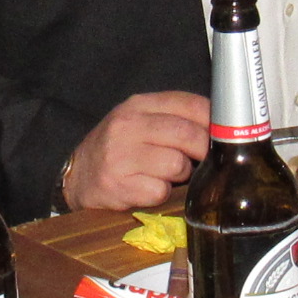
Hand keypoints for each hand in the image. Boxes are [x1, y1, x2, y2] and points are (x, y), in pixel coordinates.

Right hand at [63, 92, 211, 211]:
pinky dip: (160, 194)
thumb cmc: (117, 147)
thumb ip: (175, 117)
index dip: (212, 121)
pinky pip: (160, 191)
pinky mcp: (119, 186)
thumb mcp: (140, 120)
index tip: (219, 135)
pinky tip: (148, 187)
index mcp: (138, 105)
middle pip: (187, 134)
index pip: (190, 104)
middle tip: (200, 159)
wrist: (77, 174)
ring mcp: (121, 156)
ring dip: (180, 174)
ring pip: (177, 164)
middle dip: (202, 150)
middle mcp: (128, 126)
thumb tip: (219, 127)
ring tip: (166, 174)